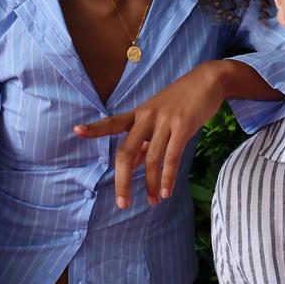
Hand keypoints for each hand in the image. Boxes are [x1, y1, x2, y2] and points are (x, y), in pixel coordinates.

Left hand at [74, 60, 233, 208]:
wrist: (208, 81)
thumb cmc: (182, 101)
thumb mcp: (159, 118)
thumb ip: (146, 141)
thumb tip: (134, 164)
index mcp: (139, 114)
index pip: (112, 122)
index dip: (95, 128)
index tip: (76, 131)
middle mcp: (147, 117)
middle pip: (127, 152)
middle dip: (123, 180)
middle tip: (122, 203)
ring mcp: (165, 120)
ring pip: (151, 159)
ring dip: (150, 184)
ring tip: (152, 201)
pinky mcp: (184, 125)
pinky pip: (172, 156)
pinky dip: (167, 177)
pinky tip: (165, 191)